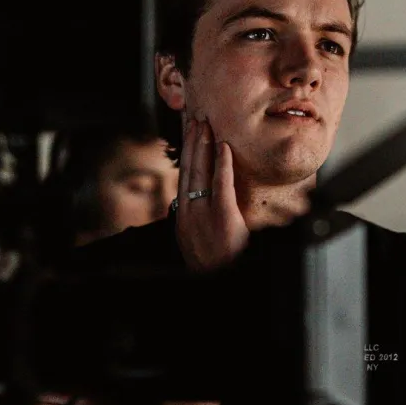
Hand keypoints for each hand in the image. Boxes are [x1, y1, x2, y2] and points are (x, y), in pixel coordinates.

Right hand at [176, 118, 248, 271]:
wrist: (217, 284)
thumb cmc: (213, 268)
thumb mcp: (196, 244)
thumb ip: (195, 221)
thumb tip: (195, 202)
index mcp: (181, 218)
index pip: (183, 178)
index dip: (186, 154)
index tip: (188, 134)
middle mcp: (187, 213)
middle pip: (189, 169)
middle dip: (192, 142)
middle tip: (197, 120)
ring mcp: (203, 215)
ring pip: (200, 172)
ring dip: (203, 145)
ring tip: (206, 125)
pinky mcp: (222, 217)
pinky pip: (222, 184)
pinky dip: (222, 163)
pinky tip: (224, 146)